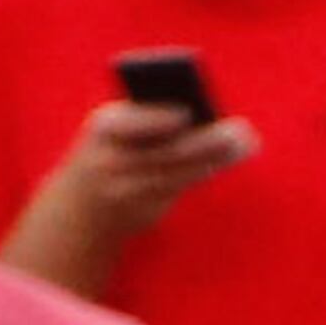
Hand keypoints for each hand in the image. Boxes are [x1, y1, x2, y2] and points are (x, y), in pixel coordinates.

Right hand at [46, 93, 256, 248]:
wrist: (80, 209)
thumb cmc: (104, 151)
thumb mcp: (111, 128)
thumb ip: (143, 117)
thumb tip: (194, 110)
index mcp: (102, 130)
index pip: (131, 124)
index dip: (156, 119)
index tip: (185, 112)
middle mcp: (114, 163)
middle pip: (166, 152)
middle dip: (206, 140)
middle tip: (240, 129)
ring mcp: (130, 193)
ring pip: (179, 173)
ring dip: (215, 158)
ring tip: (245, 143)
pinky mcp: (146, 214)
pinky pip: (180, 188)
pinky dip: (204, 172)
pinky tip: (227, 160)